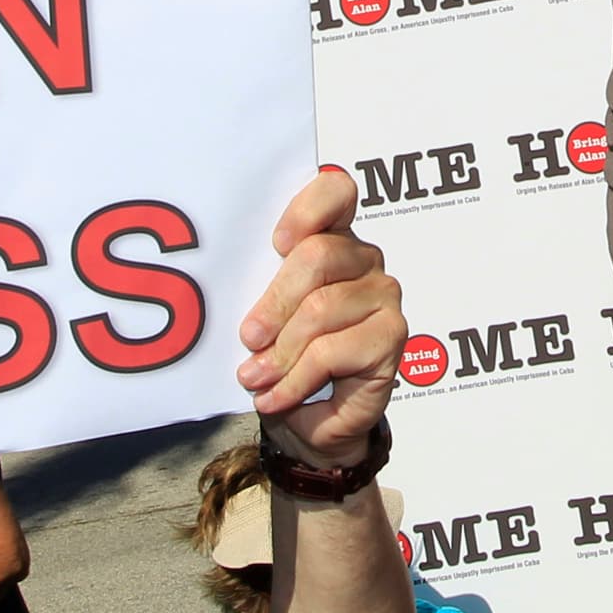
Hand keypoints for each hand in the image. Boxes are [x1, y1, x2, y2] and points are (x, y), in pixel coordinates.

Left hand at [237, 170, 401, 469]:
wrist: (308, 420)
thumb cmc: (282, 357)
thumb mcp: (263, 317)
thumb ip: (257, 288)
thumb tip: (220, 285)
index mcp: (330, 238)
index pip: (336, 192)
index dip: (307, 209)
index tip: (277, 241)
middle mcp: (364, 259)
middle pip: (317, 256)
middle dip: (273, 302)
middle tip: (247, 339)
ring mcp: (383, 295)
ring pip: (321, 309)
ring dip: (279, 352)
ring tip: (253, 377)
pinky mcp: (391, 336)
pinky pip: (333, 351)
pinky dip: (295, 380)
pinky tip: (274, 397)